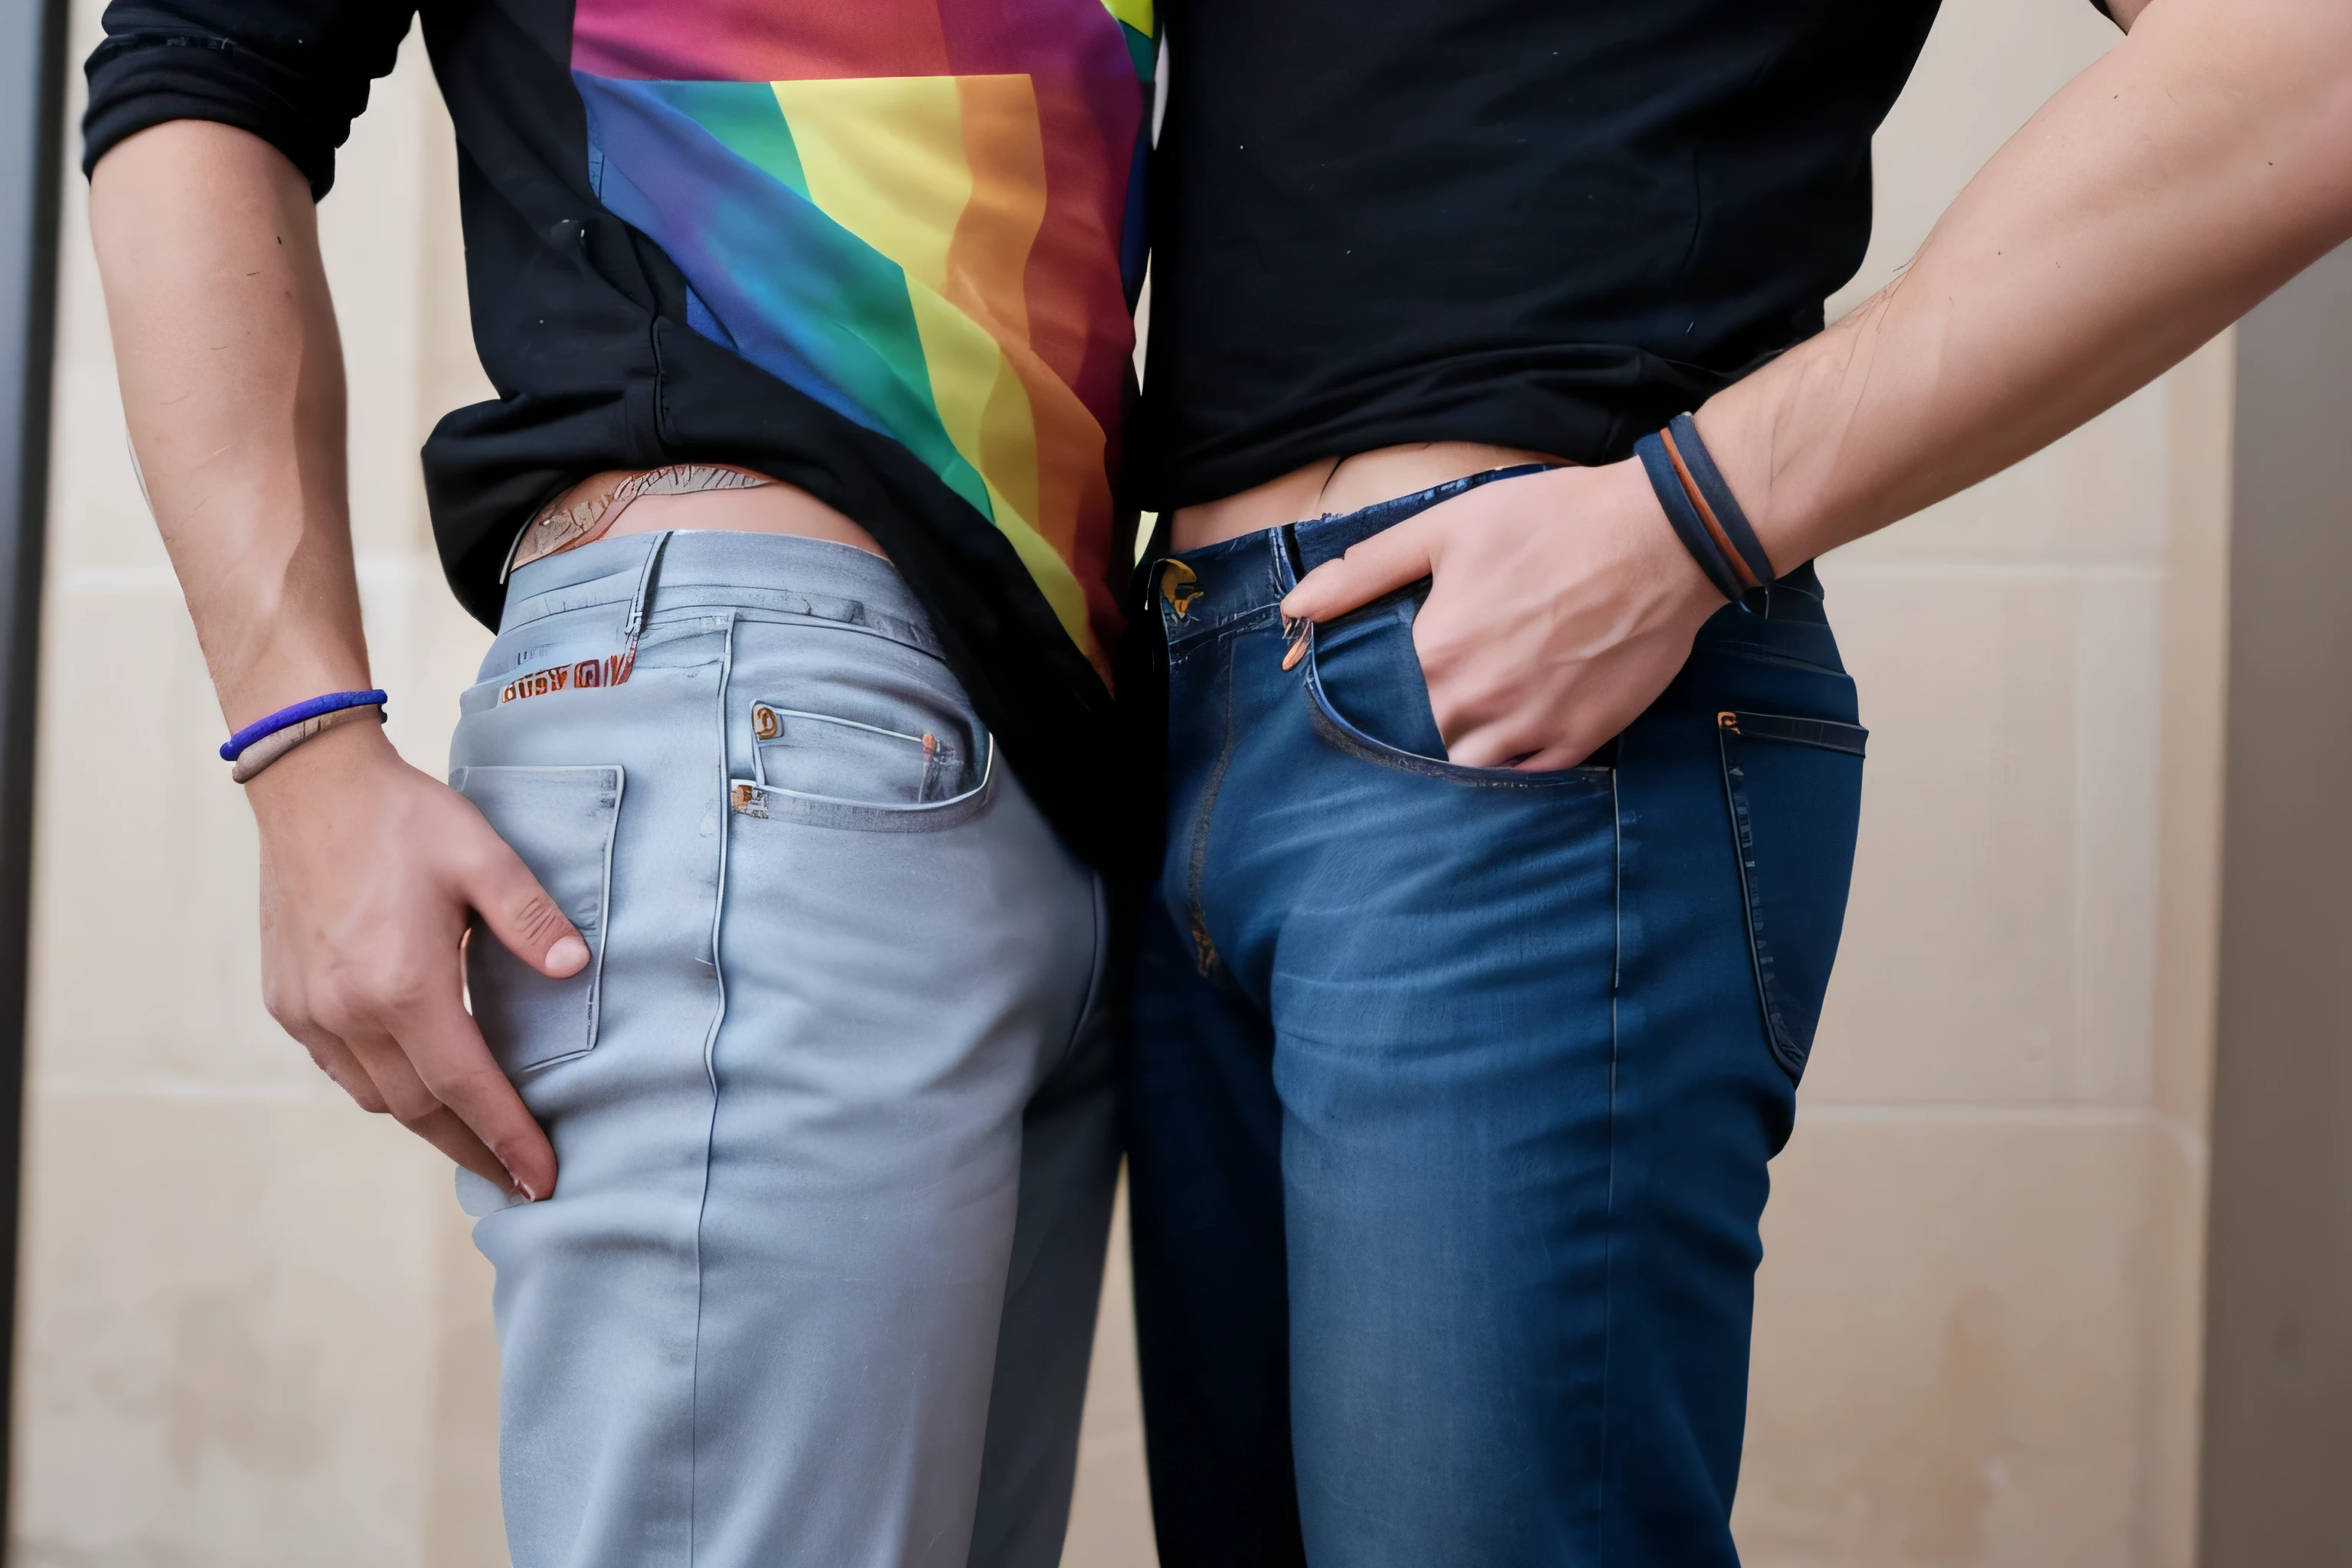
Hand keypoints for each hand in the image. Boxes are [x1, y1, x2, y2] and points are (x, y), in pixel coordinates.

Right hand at [246, 719, 588, 1199]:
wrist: (310, 785)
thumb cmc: (402, 818)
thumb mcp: (483, 856)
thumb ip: (532, 920)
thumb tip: (577, 970)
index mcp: (403, 986)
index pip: (468, 1086)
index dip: (508, 1137)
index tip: (543, 1179)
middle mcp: (350, 1013)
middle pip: (421, 1110)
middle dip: (474, 1151)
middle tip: (520, 1182)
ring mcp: (311, 1012)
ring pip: (377, 1098)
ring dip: (428, 1124)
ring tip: (476, 1140)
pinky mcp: (288, 1001)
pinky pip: (342, 1070)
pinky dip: (384, 1089)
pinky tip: (416, 1086)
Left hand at [1280, 460, 1729, 769]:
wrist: (1662, 537)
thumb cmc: (1551, 521)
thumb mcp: (1447, 528)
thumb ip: (1364, 572)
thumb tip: (1294, 609)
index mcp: (1434, 652)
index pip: (1377, 699)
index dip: (1377, 693)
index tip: (1388, 683)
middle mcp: (1475, 701)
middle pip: (1420, 737)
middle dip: (1421, 721)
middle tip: (1447, 691)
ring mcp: (1530, 727)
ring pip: (1469, 766)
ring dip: (1464, 747)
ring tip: (1480, 714)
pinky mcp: (1579, 741)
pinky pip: (1527, 777)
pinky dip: (1515, 763)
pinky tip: (1519, 730)